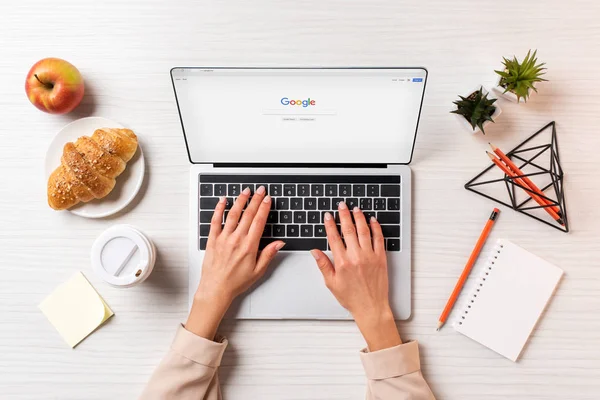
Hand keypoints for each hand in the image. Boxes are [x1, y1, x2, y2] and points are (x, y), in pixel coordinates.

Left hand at [186, 186, 284, 339]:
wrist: (216, 289)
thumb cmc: (236, 282)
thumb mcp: (258, 271)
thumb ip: (268, 254)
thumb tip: (279, 243)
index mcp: (249, 246)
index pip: (259, 222)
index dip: (264, 208)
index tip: (268, 199)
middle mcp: (236, 240)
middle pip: (248, 215)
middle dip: (255, 200)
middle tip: (260, 190)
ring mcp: (223, 238)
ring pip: (232, 214)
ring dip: (240, 201)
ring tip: (245, 191)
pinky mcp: (213, 240)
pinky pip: (215, 221)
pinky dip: (218, 209)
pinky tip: (222, 201)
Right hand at [310, 202, 401, 350]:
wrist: (371, 307)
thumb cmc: (352, 298)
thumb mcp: (331, 283)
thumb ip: (323, 265)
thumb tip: (315, 252)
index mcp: (342, 262)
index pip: (334, 237)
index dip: (330, 224)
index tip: (328, 216)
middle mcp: (356, 257)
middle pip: (349, 230)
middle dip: (344, 215)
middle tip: (342, 205)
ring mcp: (370, 256)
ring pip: (364, 231)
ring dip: (359, 218)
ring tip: (356, 209)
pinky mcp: (381, 258)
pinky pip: (379, 239)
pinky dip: (376, 228)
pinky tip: (372, 220)